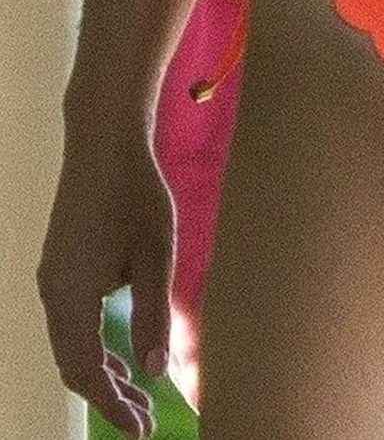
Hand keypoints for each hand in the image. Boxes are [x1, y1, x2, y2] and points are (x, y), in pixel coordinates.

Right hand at [36, 124, 174, 438]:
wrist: (104, 146)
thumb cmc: (137, 197)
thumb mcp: (157, 257)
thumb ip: (153, 314)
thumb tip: (156, 371)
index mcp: (71, 296)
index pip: (86, 371)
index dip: (113, 405)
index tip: (141, 430)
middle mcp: (53, 292)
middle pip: (72, 364)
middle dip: (108, 397)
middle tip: (145, 422)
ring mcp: (52, 278)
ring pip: (70, 345)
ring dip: (101, 373)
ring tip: (138, 396)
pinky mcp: (61, 266)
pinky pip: (70, 323)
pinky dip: (93, 347)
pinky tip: (121, 354)